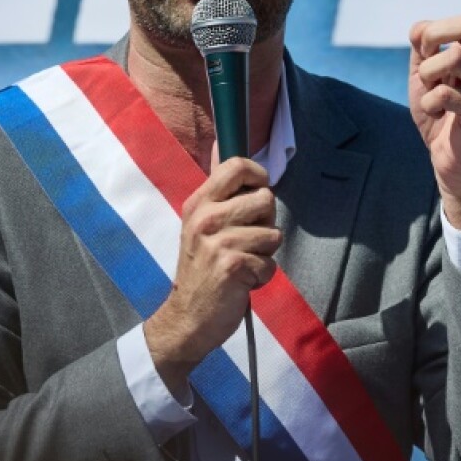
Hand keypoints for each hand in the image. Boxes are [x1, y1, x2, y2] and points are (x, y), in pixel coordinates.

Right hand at [144, 157, 279, 395]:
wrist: (187, 316)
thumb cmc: (201, 269)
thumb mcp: (200, 225)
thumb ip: (218, 191)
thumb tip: (223, 144)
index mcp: (198, 203)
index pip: (235, 166)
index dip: (258, 175)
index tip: (258, 191)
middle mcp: (205, 218)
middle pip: (264, 199)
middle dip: (265, 222)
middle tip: (246, 241)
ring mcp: (218, 242)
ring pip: (273, 234)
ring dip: (265, 253)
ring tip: (242, 263)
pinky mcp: (233, 266)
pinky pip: (270, 263)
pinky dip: (262, 276)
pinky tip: (243, 281)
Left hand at [408, 0, 460, 229]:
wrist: (448, 158)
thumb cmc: (438, 114)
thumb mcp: (422, 74)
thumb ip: (422, 47)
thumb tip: (421, 29)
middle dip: (437, 34)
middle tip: (425, 57)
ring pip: (452, 57)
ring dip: (428, 75)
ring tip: (432, 94)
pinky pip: (445, 92)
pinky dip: (431, 102)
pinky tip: (439, 114)